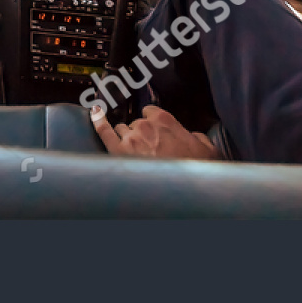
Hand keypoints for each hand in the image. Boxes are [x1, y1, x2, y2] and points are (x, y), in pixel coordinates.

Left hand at [93, 104, 219, 159]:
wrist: (183, 191)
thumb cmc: (196, 170)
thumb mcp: (207, 148)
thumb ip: (196, 136)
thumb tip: (191, 136)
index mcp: (164, 120)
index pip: (150, 111)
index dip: (152, 121)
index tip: (155, 129)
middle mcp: (144, 125)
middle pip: (136, 123)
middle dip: (140, 133)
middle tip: (149, 149)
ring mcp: (129, 138)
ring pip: (121, 129)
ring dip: (126, 137)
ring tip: (134, 151)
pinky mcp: (117, 151)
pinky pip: (103, 131)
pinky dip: (98, 121)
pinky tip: (95, 112)